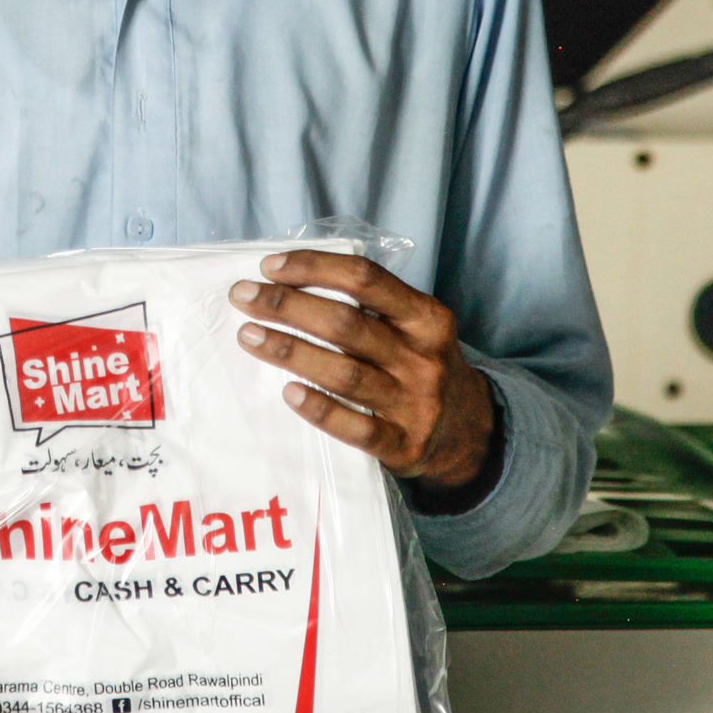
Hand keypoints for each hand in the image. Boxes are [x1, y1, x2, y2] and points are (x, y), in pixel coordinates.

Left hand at [230, 250, 495, 496]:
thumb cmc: (421, 366)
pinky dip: (321, 409)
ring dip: (291, 352)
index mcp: (427, 318)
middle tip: (244, 297)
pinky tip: (289, 393)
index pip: (365, 279)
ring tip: (249, 337)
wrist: (468, 433)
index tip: (269, 267)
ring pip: (345, 373)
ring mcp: (415, 404)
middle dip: (287, 306)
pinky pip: (356, 428)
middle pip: (346, 324)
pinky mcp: (403, 445)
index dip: (314, 267)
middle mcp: (423, 358)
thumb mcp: (415, 327)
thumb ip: (372, 306)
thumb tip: (290, 281)